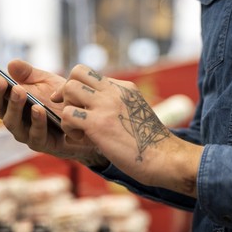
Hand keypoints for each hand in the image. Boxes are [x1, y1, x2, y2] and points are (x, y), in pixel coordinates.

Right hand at [0, 60, 107, 166]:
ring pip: (11, 123)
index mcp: (10, 101)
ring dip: (14, 107)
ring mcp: (25, 132)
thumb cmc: (62, 102)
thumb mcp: (47, 82)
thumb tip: (11, 64)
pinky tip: (38, 108)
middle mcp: (13, 118)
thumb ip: (30, 74)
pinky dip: (36, 121)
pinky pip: (35, 134)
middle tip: (0, 80)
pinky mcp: (42, 143)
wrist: (86, 121)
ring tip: (19, 91)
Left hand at [54, 64, 202, 196]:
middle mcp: (114, 91)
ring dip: (67, 110)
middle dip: (67, 93)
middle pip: (76, 73)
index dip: (76, 86)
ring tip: (79, 129)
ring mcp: (106, 105)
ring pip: (69, 89)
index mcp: (124, 88)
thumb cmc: (149, 144)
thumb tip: (92, 112)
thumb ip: (116, 106)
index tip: (75, 104)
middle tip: (73, 114)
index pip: (89, 73)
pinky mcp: (98, 124)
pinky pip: (67, 114)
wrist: (164, 158)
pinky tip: (82, 140)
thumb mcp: (135, 114)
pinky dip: (69, 128)